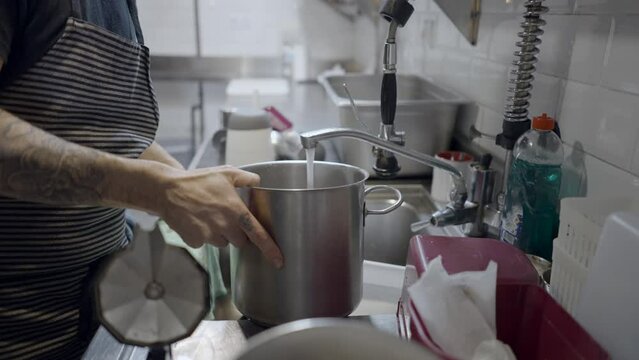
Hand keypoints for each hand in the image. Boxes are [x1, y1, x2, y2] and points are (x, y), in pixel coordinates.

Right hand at [156, 165, 283, 267]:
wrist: (166, 190)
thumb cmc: (197, 180)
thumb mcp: (225, 173)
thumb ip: (245, 178)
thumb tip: (258, 181)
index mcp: (235, 210)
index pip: (258, 234)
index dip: (270, 249)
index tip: (279, 261)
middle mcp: (224, 225)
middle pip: (240, 241)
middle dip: (236, 233)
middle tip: (225, 217)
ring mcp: (209, 234)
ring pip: (222, 243)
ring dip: (219, 234)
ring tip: (207, 216)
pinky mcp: (195, 240)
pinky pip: (205, 243)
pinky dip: (202, 235)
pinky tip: (195, 221)